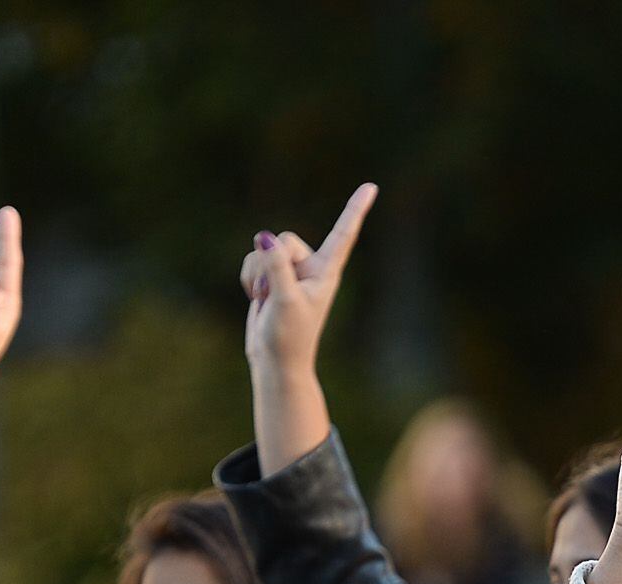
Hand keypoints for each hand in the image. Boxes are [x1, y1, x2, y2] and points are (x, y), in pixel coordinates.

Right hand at [241, 182, 375, 379]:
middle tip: (276, 294)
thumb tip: (263, 237)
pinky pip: (252, 260)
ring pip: (263, 249)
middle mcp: (311, 268)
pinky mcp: (271, 277)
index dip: (355, 209)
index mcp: (326, 272)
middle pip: (284, 238)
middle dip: (272, 262)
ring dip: (258, 275)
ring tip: (268, 300)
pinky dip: (250, 279)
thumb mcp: (284, 299)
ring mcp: (290, 271)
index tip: (372, 186)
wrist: (275, 360)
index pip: (343, 234)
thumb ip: (276, 265)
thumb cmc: (288, 336)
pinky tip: (259, 300)